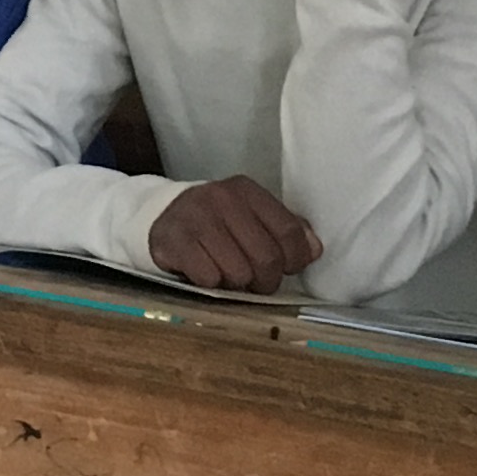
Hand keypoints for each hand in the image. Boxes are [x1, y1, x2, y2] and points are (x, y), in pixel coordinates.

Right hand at [148, 175, 322, 291]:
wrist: (161, 217)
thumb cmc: (217, 222)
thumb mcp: (251, 216)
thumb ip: (285, 230)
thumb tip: (315, 250)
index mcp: (247, 191)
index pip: (289, 231)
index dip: (295, 259)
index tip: (287, 269)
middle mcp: (222, 199)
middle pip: (266, 257)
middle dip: (265, 280)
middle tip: (256, 282)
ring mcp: (196, 218)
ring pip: (238, 273)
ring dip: (236, 284)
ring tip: (228, 275)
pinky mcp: (174, 241)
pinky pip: (209, 278)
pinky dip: (211, 284)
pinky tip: (205, 273)